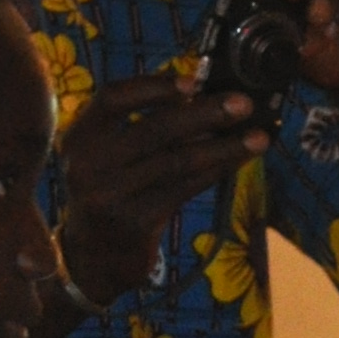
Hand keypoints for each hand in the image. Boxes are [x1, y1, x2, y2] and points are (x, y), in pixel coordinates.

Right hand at [55, 67, 256, 303]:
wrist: (94, 256)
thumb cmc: (113, 192)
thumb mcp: (110, 155)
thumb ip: (142, 125)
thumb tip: (202, 92)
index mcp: (80, 136)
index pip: (112, 98)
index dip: (153, 86)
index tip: (193, 80)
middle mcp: (88, 163)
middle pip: (154, 129)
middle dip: (205, 113)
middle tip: (243, 103)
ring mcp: (110, 195)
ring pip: (177, 161)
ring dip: (224, 146)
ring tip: (258, 136)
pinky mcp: (136, 221)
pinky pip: (186, 188)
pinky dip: (217, 171)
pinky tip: (240, 160)